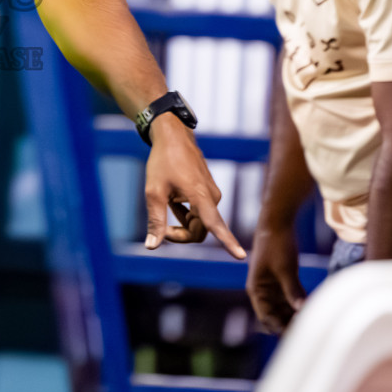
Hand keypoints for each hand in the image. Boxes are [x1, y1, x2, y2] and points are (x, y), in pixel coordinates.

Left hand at [142, 114, 244, 257]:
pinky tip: (174, 201)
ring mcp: (213, 193)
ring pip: (200, 222)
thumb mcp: (154, 191)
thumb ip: (155, 220)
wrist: (173, 135)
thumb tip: (152, 246)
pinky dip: (186, 213)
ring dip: (183, 223)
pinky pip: (200, 212)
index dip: (228, 243)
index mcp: (201, 196)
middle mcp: (212, 196)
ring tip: (166, 204)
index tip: (240, 257)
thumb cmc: (162, 161)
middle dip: (181, 234)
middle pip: (200, 231)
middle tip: (161, 229)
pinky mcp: (209, 191)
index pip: (215, 225)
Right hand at [246, 224, 304, 332]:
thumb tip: (302, 311)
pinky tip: (314, 310)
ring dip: (296, 317)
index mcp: (256, 290)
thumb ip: (293, 291)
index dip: (281, 328)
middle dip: (290, 325)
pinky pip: (291, 300)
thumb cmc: (276, 244)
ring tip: (314, 323)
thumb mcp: (286, 269)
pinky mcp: (283, 281)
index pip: (267, 318)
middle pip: (276, 317)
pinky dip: (300, 306)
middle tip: (310, 331)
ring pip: (284, 310)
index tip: (299, 335)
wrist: (277, 222)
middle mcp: (263, 292)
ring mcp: (273, 287)